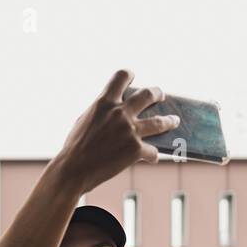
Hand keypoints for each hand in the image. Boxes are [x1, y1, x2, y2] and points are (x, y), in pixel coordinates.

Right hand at [54, 69, 178, 194]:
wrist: (73, 171)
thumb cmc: (74, 148)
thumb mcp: (84, 120)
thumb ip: (100, 111)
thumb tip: (111, 108)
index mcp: (104, 102)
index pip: (121, 76)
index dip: (128, 75)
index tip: (132, 77)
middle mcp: (120, 113)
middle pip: (148, 94)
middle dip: (157, 93)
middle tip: (160, 95)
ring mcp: (130, 130)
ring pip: (159, 121)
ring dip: (169, 121)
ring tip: (173, 121)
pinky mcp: (135, 149)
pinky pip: (152, 151)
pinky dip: (152, 155)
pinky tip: (152, 157)